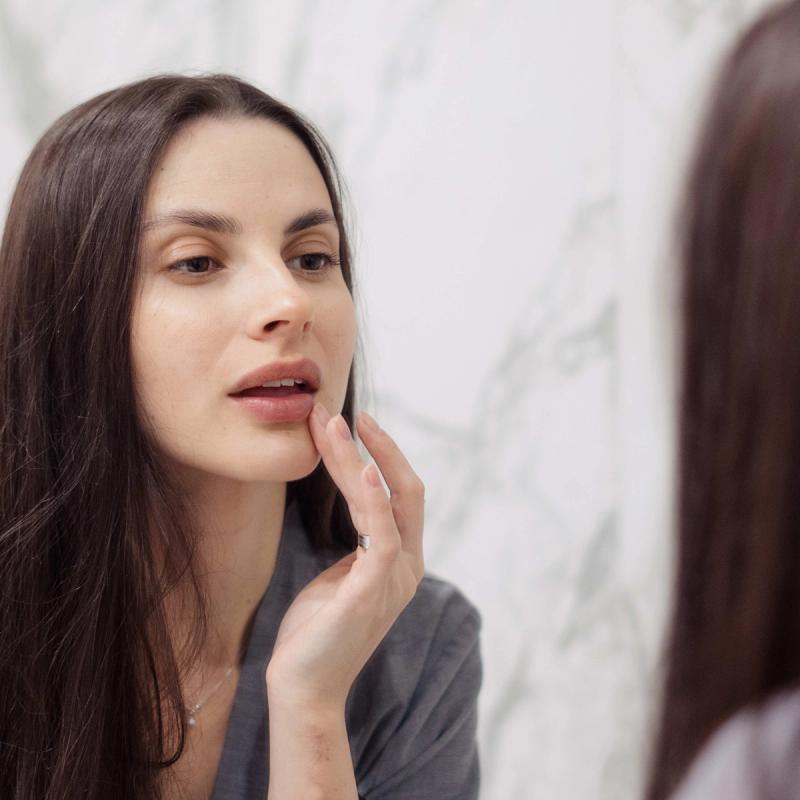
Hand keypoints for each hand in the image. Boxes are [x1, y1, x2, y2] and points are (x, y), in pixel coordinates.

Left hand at [265, 403, 424, 710]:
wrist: (302, 687)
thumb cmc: (316, 630)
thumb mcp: (339, 574)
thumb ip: (356, 542)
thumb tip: (353, 504)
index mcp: (400, 561)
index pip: (402, 495)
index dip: (384, 455)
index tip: (353, 425)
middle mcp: (406, 566)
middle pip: (405, 490)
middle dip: (377, 447)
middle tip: (338, 414)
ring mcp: (394, 580)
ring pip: (388, 503)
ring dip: (360, 460)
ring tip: (330, 426)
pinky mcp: (372, 592)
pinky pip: (381, 535)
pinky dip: (373, 500)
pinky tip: (362, 469)